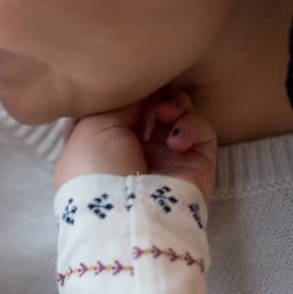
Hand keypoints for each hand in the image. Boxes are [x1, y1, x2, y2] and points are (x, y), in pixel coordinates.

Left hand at [53, 89, 217, 197]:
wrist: (126, 215)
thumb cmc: (95, 168)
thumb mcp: (91, 125)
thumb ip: (118, 100)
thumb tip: (141, 89)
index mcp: (99, 143)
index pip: (116, 106)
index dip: (124, 89)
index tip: (127, 78)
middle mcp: (131, 149)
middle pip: (148, 105)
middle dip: (151, 92)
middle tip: (150, 91)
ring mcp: (164, 158)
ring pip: (177, 113)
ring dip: (173, 104)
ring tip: (165, 113)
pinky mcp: (194, 166)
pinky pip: (201, 132)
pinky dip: (191, 127)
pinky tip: (176, 140)